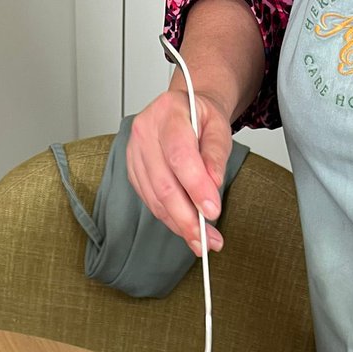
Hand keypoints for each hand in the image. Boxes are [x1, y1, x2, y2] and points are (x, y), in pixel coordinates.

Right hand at [127, 88, 232, 255]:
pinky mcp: (134, 174)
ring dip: (180, 225)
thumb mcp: (218, 126)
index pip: (180, 156)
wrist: (183, 110)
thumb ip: (216, 154)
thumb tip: (213, 186)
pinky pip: (152, 203)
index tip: (212, 212)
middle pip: (164, 185)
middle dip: (187, 219)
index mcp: (168, 113)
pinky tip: (187, 228)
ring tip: (202, 241)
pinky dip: (170, 220)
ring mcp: (134, 154)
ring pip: (156, 200)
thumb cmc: (200, 117)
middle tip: (208, 240)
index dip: (196, 187)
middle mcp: (144, 133)